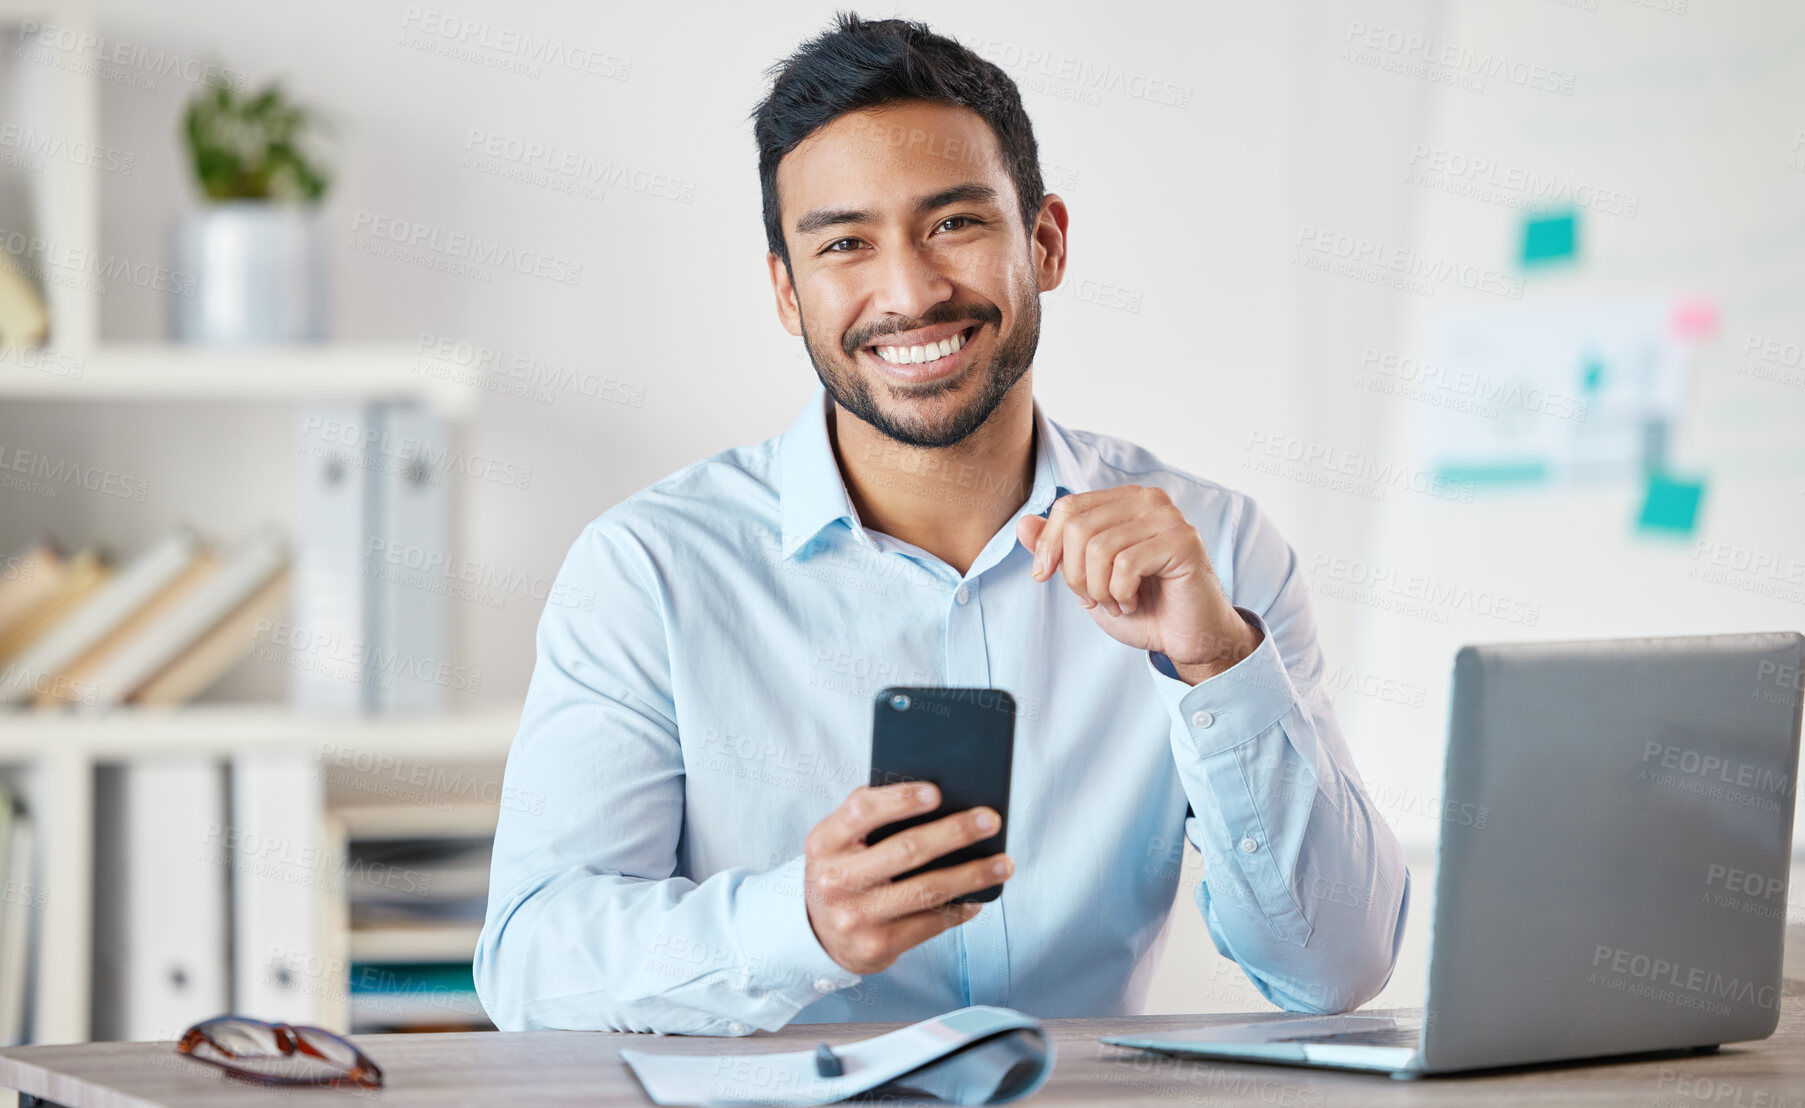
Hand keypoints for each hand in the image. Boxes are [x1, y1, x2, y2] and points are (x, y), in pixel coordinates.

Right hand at [803, 782, 1012, 974]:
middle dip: (955, 833)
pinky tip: (978, 898)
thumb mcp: (839, 840)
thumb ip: (869, 815)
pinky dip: (959, 909)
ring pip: (927, 889)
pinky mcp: (877, 946)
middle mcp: (836, 880)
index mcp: (824, 842)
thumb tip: (936, 797)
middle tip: (990, 821)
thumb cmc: (842, 870)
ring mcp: (856, 917)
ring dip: (972, 875)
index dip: (900, 799)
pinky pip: (930, 923)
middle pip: (906, 850)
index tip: (938, 792)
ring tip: (1002, 863)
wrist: (817, 932)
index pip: (861, 811)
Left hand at [1015, 485, 1261, 682]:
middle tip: (1092, 599)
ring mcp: (1168, 517)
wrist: (1187, 638)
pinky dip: (1121, 594)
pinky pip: (1126, 565)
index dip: (1047, 545)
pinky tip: (1134, 603)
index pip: (1068, 507)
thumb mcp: (1086, 578)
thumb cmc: (1142, 606)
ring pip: (1100, 547)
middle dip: (1074, 574)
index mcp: (1124, 500)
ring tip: (1116, 603)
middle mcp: (1148, 499)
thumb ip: (1056, 549)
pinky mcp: (1183, 540)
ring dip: (1099, 590)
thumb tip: (1021, 523)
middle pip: (1079, 527)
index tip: (1044, 576)